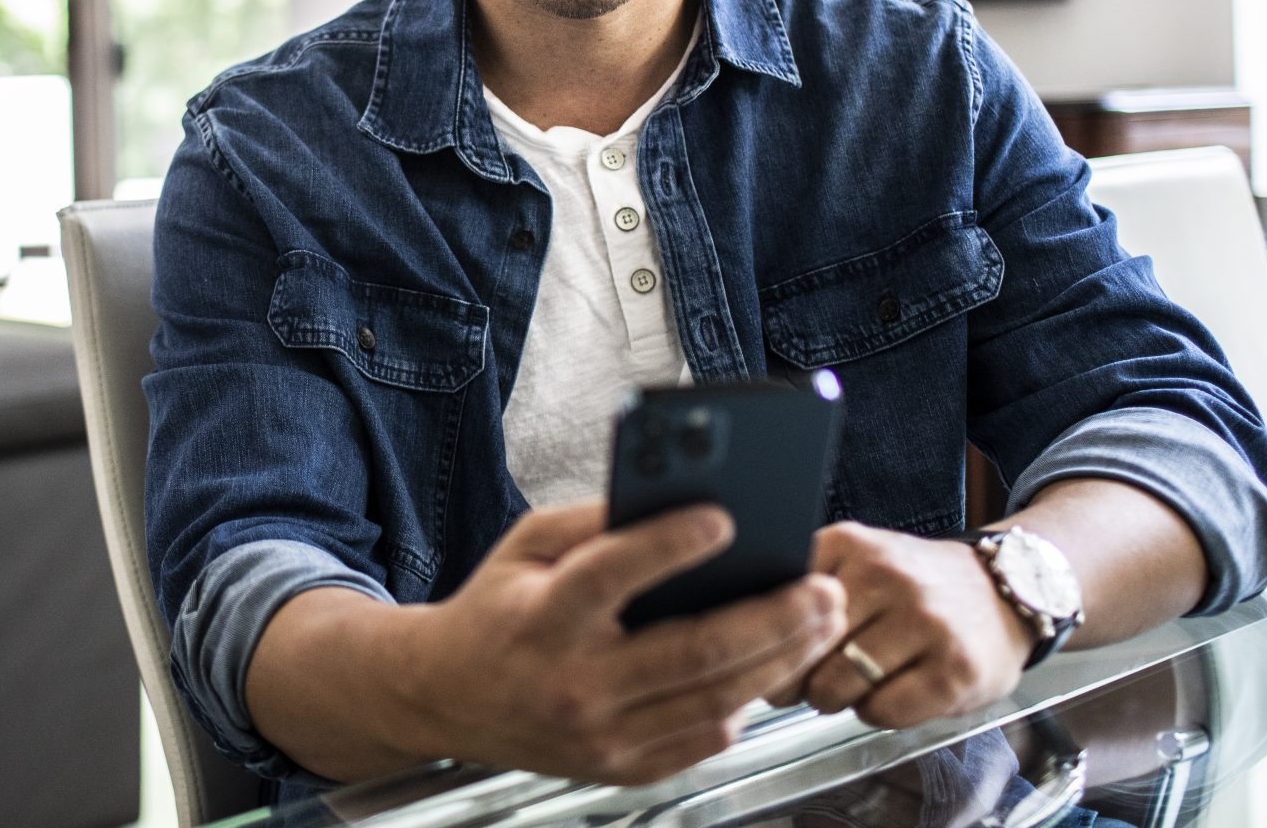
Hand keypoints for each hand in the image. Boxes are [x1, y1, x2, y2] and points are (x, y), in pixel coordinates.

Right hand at [380, 501, 847, 785]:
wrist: (445, 696)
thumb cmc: (497, 608)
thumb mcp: (527, 545)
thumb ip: (598, 521)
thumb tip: (681, 499)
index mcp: (543, 619)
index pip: (614, 574)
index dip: (672, 544)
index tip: (726, 517)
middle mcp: (573, 683)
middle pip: (697, 650)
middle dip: (776, 617)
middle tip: (822, 587)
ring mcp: (600, 736)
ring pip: (717, 699)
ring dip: (782, 659)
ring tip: (819, 621)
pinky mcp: (621, 768)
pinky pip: (704, 737)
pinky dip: (745, 700)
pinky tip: (770, 665)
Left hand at [770, 521, 1034, 728]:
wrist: (1008, 593)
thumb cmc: (915, 589)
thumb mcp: (860, 563)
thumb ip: (806, 587)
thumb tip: (743, 637)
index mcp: (850, 544)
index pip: (779, 603)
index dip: (767, 641)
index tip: (770, 656)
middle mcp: (888, 575)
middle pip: (804, 649)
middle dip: (797, 678)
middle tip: (808, 683)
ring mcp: (925, 621)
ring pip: (839, 684)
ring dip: (835, 699)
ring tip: (850, 687)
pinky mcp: (954, 669)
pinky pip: (883, 711)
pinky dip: (876, 714)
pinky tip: (890, 694)